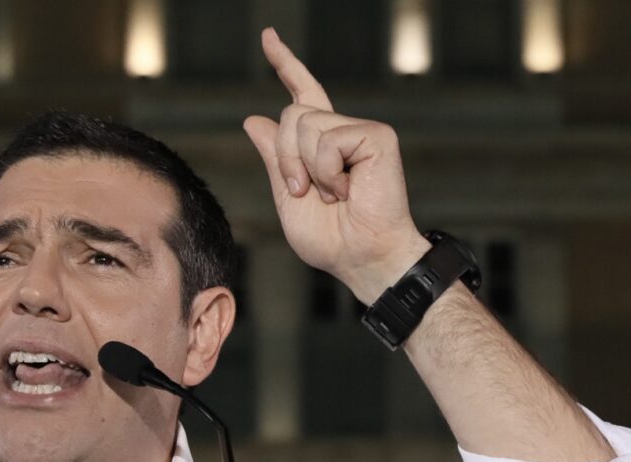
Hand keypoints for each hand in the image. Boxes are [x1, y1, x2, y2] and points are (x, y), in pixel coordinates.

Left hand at [243, 28, 430, 304]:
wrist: (363, 257)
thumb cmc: (332, 239)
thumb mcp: (287, 199)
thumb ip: (274, 160)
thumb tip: (254, 119)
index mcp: (321, 144)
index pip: (301, 94)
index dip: (285, 64)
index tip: (269, 37)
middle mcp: (342, 131)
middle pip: (290, 115)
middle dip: (285, 158)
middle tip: (304, 192)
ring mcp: (361, 130)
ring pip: (303, 124)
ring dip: (306, 168)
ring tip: (334, 194)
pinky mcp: (377, 136)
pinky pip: (327, 139)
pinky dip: (327, 171)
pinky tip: (348, 189)